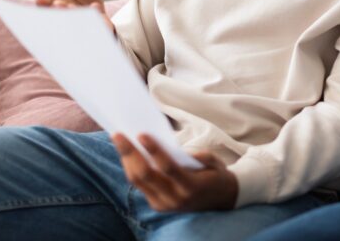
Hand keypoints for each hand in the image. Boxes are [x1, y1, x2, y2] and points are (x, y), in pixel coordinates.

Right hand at [33, 0, 113, 31]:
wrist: (102, 16)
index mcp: (54, 4)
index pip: (44, 5)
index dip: (42, 3)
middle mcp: (63, 18)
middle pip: (56, 17)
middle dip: (57, 11)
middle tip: (59, 4)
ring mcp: (78, 27)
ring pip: (72, 25)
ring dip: (72, 19)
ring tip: (75, 9)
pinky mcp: (94, 33)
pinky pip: (92, 29)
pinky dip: (92, 22)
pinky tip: (95, 10)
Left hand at [112, 133, 238, 211]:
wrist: (221, 199)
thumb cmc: (216, 175)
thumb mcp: (215, 162)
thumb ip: (200, 155)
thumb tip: (176, 148)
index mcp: (191, 186)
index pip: (168, 167)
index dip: (154, 150)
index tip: (141, 134)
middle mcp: (175, 198)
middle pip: (145, 175)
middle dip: (129, 153)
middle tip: (118, 135)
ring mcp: (164, 204)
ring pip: (138, 181)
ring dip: (126, 160)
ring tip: (119, 141)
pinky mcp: (157, 205)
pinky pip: (140, 185)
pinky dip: (132, 168)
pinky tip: (127, 153)